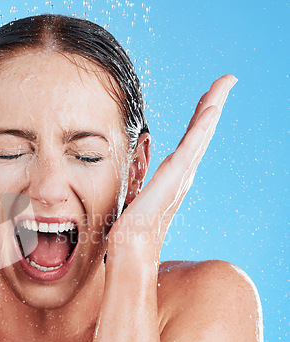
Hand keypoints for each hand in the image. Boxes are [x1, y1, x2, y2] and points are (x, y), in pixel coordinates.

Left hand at [107, 75, 236, 261]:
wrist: (131, 244)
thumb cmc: (132, 225)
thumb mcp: (135, 192)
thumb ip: (138, 178)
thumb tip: (131, 171)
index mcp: (174, 175)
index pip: (190, 139)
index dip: (200, 117)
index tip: (209, 97)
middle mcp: (182, 172)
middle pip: (201, 131)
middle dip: (213, 104)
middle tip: (226, 81)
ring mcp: (181, 173)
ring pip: (201, 132)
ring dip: (213, 106)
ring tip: (224, 84)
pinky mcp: (174, 175)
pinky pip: (192, 144)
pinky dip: (203, 124)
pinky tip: (211, 108)